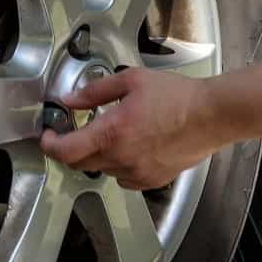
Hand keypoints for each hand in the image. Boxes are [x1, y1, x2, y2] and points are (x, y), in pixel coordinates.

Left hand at [40, 69, 221, 189]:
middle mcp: (122, 158)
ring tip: (115, 135)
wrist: (212, 116)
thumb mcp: (131, 80)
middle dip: (73, 149)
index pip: (66, 151)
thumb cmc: (178, 96)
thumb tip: (70, 100)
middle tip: (76, 132)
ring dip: (100, 155)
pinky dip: (121, 166)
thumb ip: (95, 92)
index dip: (50, 145)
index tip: (48, 137)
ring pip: (104, 170)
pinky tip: (134, 148)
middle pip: (81, 163)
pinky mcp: (152, 180)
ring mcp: (137, 173)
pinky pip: (124, 178)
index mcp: (112, 132)